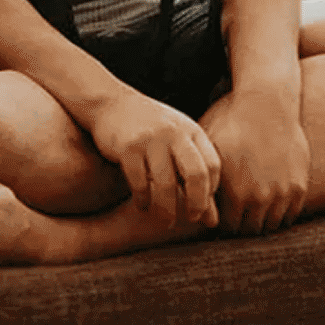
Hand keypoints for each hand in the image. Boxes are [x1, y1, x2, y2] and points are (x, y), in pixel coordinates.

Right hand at [84, 84, 219, 228]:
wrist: (111, 103)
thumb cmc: (150, 129)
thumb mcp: (177, 144)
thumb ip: (195, 177)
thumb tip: (212, 222)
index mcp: (191, 130)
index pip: (212, 165)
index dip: (210, 190)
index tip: (201, 204)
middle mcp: (174, 133)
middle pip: (196, 174)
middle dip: (196, 203)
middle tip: (190, 218)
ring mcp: (151, 140)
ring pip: (166, 184)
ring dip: (168, 209)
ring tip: (166, 220)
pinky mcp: (127, 148)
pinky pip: (139, 183)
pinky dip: (143, 200)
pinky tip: (143, 206)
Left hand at [204, 85, 310, 235]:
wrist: (267, 104)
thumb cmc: (230, 124)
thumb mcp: (207, 151)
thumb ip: (201, 183)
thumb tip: (195, 211)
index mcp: (235, 192)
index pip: (229, 227)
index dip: (223, 221)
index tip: (221, 213)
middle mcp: (260, 197)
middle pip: (250, 230)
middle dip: (242, 224)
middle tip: (236, 213)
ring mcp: (282, 193)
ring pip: (271, 225)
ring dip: (262, 220)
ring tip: (252, 208)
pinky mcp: (299, 186)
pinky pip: (291, 214)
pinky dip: (281, 212)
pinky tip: (270, 201)